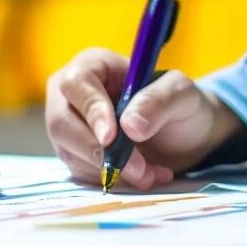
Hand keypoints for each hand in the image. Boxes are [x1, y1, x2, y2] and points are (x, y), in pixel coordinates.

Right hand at [45, 48, 240, 189]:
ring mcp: (71, 127)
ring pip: (72, 153)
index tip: (111, 137)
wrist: (184, 139)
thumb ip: (159, 100)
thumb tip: (129, 125)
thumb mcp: (181, 94)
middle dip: (99, 151)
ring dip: (112, 170)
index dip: (91, 110)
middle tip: (137, 168)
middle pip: (62, 123)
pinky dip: (114, 180)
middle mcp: (72, 95)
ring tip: (152, 173)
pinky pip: (82, 173)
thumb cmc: (179, 106)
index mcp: (93, 66)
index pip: (77, 84)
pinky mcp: (76, 156)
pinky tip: (145, 176)